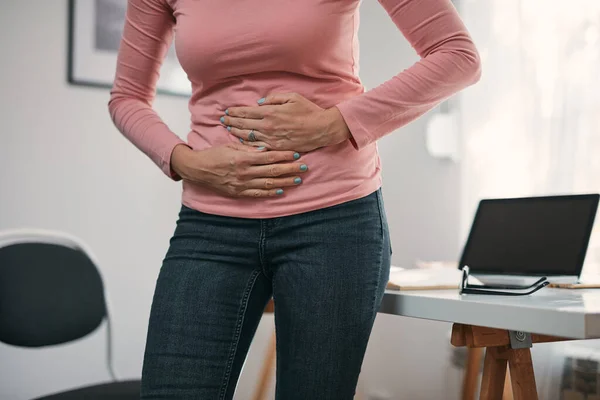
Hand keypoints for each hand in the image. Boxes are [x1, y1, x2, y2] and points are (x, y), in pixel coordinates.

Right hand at [170, 143, 307, 197]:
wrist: (199, 169)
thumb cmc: (215, 155)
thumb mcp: (231, 146)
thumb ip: (248, 148)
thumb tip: (265, 149)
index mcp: (243, 158)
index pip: (269, 157)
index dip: (284, 155)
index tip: (296, 154)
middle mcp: (245, 172)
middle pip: (272, 171)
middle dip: (290, 169)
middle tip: (304, 167)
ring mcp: (242, 184)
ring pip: (268, 184)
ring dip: (285, 182)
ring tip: (298, 180)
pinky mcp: (239, 192)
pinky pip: (258, 194)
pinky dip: (270, 193)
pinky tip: (281, 191)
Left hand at [221, 93, 350, 152]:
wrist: (321, 129)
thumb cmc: (308, 111)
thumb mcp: (292, 97)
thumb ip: (273, 99)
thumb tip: (258, 103)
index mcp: (270, 112)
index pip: (247, 112)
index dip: (235, 111)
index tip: (227, 110)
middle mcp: (268, 126)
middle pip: (244, 123)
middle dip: (232, 120)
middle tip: (223, 119)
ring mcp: (271, 138)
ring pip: (248, 135)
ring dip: (236, 131)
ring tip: (228, 128)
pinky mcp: (276, 147)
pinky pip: (257, 146)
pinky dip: (247, 143)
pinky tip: (241, 141)